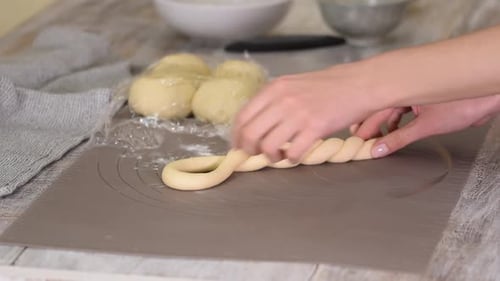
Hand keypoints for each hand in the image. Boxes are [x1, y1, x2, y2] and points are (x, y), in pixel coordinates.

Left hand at [232, 63, 378, 162]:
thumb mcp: (294, 84)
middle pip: (250, 133)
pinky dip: (290, 159)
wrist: (360, 83)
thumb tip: (257, 123)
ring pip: (268, 146)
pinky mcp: (315, 128)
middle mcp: (282, 100)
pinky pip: (292, 152)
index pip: (243, 116)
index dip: (237, 135)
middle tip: (256, 155)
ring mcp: (298, 114)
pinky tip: (295, 156)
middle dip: (249, 149)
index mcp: (274, 88)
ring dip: (270, 156)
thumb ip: (275, 100)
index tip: (239, 145)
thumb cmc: (329, 85)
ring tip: (278, 156)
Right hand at [351, 94, 499, 157]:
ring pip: (388, 110)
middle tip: (360, 141)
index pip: (375, 111)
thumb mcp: (427, 126)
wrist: (489, 96)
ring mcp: (412, 93)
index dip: (364, 128)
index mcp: (402, 90)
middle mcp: (405, 89)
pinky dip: (394, 122)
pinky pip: (400, 110)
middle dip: (368, 126)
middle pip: (378, 109)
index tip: (356, 142)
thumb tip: (380, 149)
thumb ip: (400, 139)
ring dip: (381, 125)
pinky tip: (392, 131)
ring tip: (376, 140)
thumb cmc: (464, 103)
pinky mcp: (420, 98)